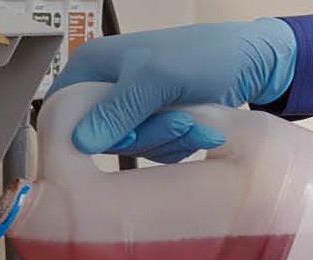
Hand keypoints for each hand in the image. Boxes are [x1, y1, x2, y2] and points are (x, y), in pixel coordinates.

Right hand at [46, 18, 296, 162]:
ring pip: (129, 148)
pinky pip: (151, 151)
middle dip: (144, 135)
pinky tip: (195, 126)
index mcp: (92, 65)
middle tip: (177, 119)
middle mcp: (106, 87)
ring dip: (166, 140)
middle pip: (99, 138)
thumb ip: (119, 109)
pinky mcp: (152, 123)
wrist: (252, 63)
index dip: (87, 134)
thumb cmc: (208, 56)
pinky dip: (176, 145)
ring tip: (193, 118)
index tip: (128, 133)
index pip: (60, 113)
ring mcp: (130, 107)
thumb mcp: (158, 79)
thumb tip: (81, 141)